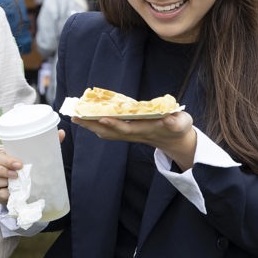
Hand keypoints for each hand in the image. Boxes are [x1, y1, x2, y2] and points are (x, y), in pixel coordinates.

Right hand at [0, 129, 64, 204]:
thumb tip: (61, 132)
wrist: (30, 186)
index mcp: (2, 157)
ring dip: (0, 183)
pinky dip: (4, 195)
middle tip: (17, 175)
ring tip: (15, 184)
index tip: (20, 164)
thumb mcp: (36, 156)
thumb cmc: (29, 166)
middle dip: (0, 171)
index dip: (6, 160)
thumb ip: (46, 145)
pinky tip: (12, 194)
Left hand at [72, 111, 197, 169]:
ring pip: (107, 133)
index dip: (115, 124)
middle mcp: (135, 134)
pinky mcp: (128, 133)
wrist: (177, 141)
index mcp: (147, 130)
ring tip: (75, 116)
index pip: (128, 129)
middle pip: (110, 132)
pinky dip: (96, 125)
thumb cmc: (180, 128)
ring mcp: (130, 135)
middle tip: (76, 116)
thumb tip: (170, 119)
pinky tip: (86, 120)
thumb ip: (177, 122)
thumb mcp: (183, 123)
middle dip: (93, 125)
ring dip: (91, 126)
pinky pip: (109, 131)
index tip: (102, 118)